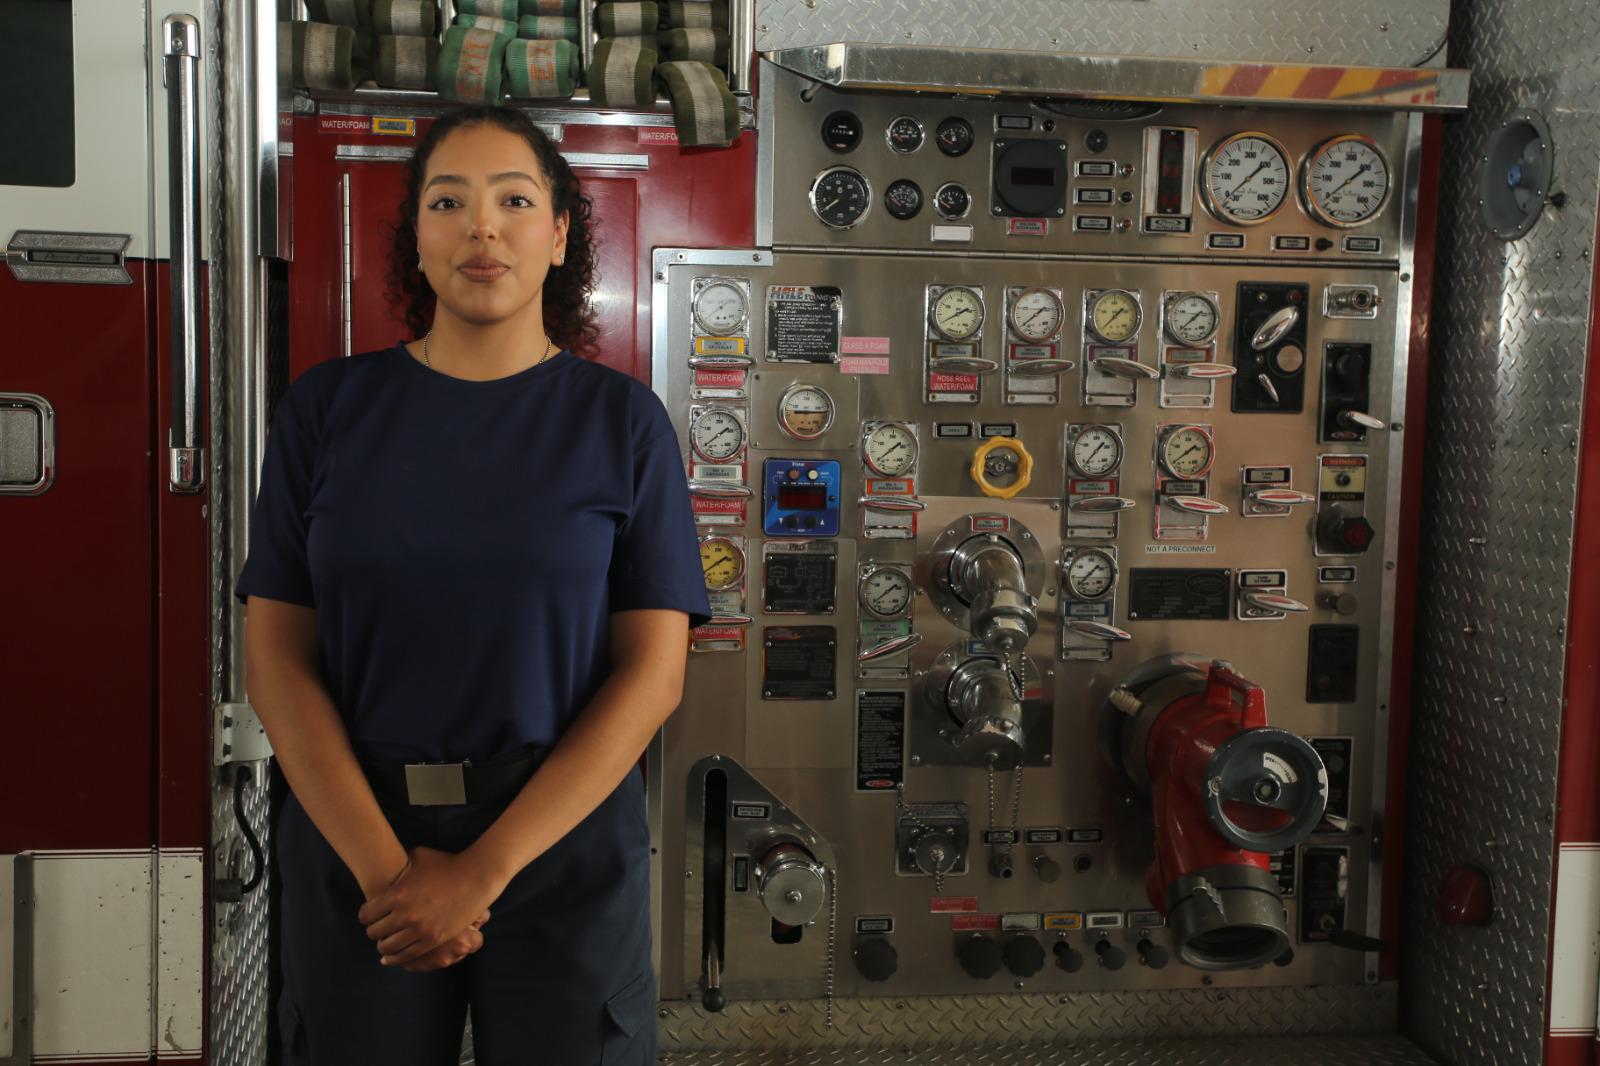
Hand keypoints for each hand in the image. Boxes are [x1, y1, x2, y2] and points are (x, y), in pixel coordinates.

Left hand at [358, 846, 499, 966]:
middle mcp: (405, 914)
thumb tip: (390, 862)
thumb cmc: (448, 863)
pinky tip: (391, 957)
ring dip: (384, 945)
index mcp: (397, 894)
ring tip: (386, 941)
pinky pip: (406, 955)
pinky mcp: (433, 939)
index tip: (369, 916)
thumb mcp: (419, 857)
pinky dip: (395, 958)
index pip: (366, 914)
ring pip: (387, 947)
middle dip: (374, 930)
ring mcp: (420, 929)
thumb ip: (401, 862)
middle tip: (378, 928)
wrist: (477, 877)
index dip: (365, 915)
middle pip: (374, 932)